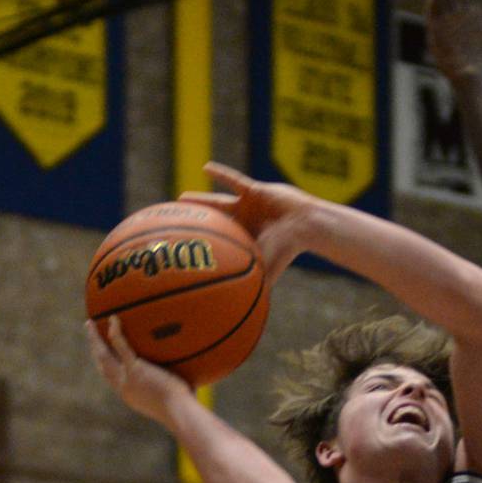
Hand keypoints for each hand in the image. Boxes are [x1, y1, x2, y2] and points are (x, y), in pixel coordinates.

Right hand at [87, 316, 193, 423]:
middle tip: (91, 335)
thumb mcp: (177, 398)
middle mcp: (123, 387)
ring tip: (89, 323)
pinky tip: (113, 318)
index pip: (113, 379)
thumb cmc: (185, 410)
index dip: (105, 366)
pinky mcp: (135, 369)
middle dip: (95, 350)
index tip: (102, 355)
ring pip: (104, 355)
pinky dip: (115, 331)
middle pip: (103, 366)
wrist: (180, 413)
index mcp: (131, 395)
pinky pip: (120, 345)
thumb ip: (178, 388)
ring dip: (95, 338)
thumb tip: (194, 381)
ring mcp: (127, 378)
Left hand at [179, 162, 317, 287]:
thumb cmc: (286, 248)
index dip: (206, 247)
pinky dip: (221, 174)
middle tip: (176, 226)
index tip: (185, 252)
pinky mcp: (256, 190)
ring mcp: (250, 206)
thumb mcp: (265, 270)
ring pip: (220, 202)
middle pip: (216, 224)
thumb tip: (239, 314)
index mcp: (248, 241)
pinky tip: (205, 168)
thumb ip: (253, 288)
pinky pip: (235, 180)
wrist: (305, 227)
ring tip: (181, 198)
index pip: (223, 245)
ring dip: (201, 201)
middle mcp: (247, 223)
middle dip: (198, 225)